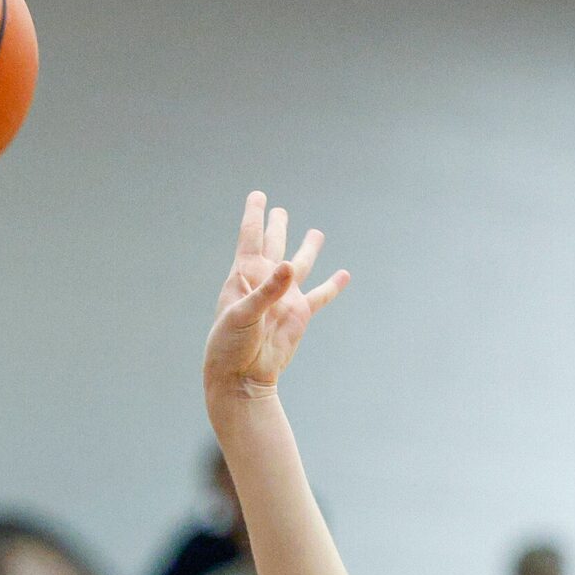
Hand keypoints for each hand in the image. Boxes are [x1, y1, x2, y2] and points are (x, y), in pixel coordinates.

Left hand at [201, 191, 349, 400]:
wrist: (242, 379)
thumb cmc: (230, 347)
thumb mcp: (242, 316)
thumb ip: (266, 291)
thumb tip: (289, 266)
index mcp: (244, 277)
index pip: (250, 238)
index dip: (254, 215)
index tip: (258, 195)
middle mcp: (265, 283)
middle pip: (273, 246)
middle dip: (276, 227)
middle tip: (280, 210)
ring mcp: (283, 298)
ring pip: (300, 266)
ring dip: (308, 249)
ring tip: (316, 233)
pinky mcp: (299, 315)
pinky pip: (320, 296)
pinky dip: (332, 285)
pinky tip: (343, 274)